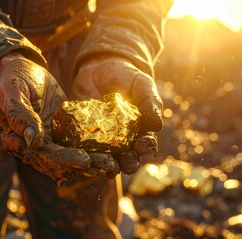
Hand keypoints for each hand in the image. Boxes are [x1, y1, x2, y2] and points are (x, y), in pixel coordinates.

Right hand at [0, 53, 118, 179]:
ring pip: (72, 159)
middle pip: (61, 163)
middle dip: (86, 167)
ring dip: (93, 165)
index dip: (65, 160)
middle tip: (108, 167)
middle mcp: (34, 147)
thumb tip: (33, 141)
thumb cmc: (13, 78)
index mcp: (16, 141)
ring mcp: (49, 142)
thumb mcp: (12, 92)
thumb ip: (19, 115)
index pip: (43, 155)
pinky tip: (112, 154)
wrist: (22, 70)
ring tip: (114, 167)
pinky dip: (94, 152)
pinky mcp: (62, 134)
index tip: (86, 160)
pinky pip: (78, 145)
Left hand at [72, 55, 161, 173]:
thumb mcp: (141, 84)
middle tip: (124, 165)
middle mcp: (124, 141)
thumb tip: (158, 125)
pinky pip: (85, 150)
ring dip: (106, 166)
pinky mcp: (84, 138)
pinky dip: (84, 157)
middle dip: (127, 163)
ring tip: (103, 167)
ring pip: (107, 159)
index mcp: (141, 130)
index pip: (146, 144)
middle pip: (127, 158)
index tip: (142, 146)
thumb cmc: (125, 77)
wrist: (97, 69)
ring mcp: (103, 141)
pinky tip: (83, 159)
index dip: (145, 147)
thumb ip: (149, 101)